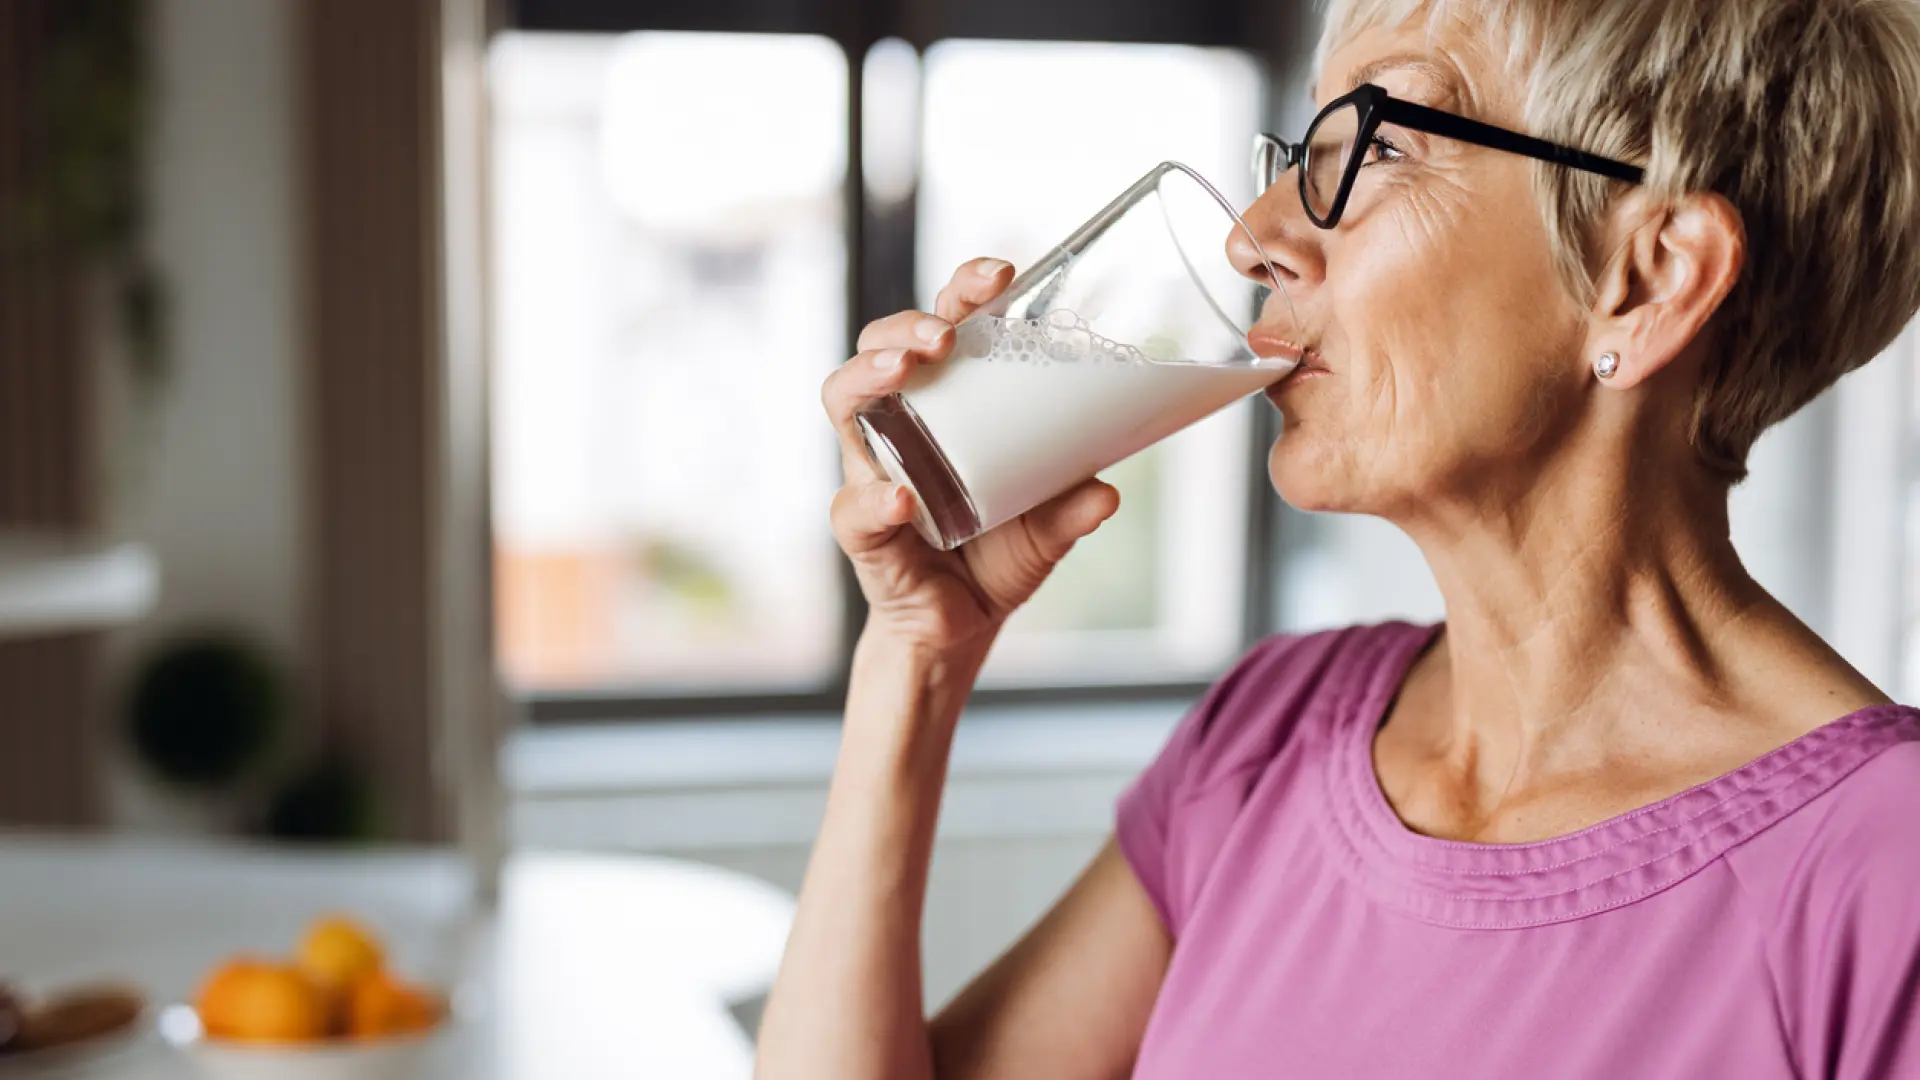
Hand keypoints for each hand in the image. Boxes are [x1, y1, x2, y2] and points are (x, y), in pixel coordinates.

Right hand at [822, 258, 1121, 653]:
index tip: (1002, 273)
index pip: (939, 327)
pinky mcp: (861, 527)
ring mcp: (870, 469)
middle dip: (906, 325)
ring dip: (870, 375)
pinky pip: (852, 504)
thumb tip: (1107, 491)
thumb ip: (1072, 508)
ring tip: (906, 371)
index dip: (963, 291)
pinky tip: (903, 496)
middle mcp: (897, 425)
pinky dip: (876, 497)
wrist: (960, 630)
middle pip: (878, 345)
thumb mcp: (1049, 528)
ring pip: (843, 401)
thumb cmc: (996, 557)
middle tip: (945, 334)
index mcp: (943, 406)